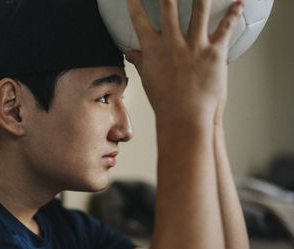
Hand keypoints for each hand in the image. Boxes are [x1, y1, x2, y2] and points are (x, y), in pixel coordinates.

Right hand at [125, 0, 243, 124]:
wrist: (184, 116)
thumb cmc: (164, 100)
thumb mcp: (148, 79)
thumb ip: (140, 61)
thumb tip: (130, 53)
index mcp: (153, 49)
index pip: (139, 19)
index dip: (134, 1)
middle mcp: (172, 42)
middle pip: (168, 5)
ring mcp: (194, 46)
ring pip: (199, 9)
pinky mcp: (214, 52)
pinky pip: (225, 28)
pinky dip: (234, 15)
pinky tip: (239, 4)